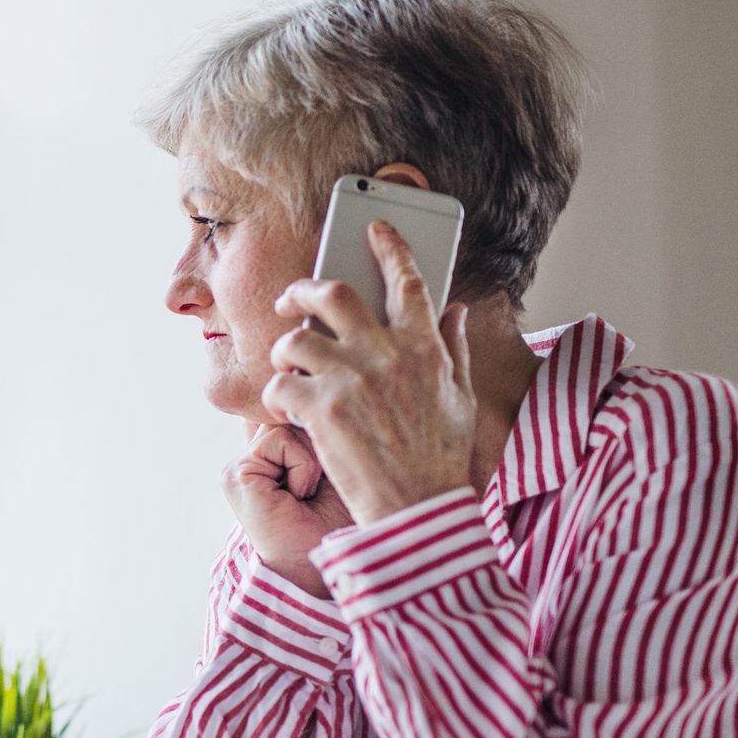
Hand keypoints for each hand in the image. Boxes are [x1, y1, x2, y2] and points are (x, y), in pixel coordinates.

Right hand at [222, 421, 352, 598]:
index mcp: (277, 454)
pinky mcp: (235, 474)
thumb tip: (300, 389)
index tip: (336, 461)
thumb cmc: (348, 518)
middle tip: (324, 486)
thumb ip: (317, 422)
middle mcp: (254, 457)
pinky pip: (278, 439)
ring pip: (284, 422)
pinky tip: (301, 496)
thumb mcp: (340, 457)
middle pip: (291, 410)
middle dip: (319, 439)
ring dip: (313, 457)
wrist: (333, 566)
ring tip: (313, 493)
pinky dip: (302, 467)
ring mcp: (240, 466)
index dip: (322, 422)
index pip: (297, 407)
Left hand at [263, 222, 478, 525]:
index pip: (406, 280)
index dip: (389, 246)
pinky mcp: (319, 407)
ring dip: (285, 354)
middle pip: (331, 293)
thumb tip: (455, 311)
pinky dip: (278, 396)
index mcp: (424, 346)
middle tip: (290, 300)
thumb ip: (453, 348)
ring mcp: (350, 378)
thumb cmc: (439, 457)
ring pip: (295, 339)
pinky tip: (289, 411)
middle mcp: (386, 353)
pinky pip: (279, 384)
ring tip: (291, 371)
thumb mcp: (460, 397)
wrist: (417, 509)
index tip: (374, 227)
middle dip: (302, 289)